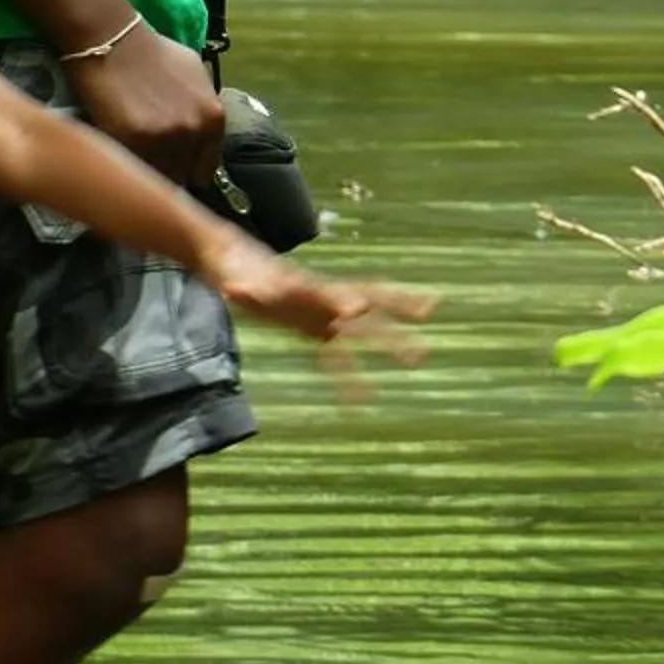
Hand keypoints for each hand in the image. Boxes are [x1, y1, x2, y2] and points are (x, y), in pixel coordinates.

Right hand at [66, 23, 224, 186]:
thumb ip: (203, 110)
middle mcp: (195, 131)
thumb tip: (202, 139)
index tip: (171, 164)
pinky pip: (133, 170)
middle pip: (181, 177)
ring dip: (144, 170)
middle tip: (147, 157)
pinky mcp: (134, 142)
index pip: (205, 170)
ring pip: (156, 179)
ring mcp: (166, 140)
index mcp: (214, 118)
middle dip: (166, 169)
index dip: (185, 167)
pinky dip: (124, 165)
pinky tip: (118, 149)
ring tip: (131, 154)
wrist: (113, 40)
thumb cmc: (152, 53)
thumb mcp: (195, 76)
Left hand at [206, 233, 436, 380]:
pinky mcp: (316, 330)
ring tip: (422, 353)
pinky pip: (339, 357)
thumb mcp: (237, 282)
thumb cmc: (236, 273)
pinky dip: (352, 378)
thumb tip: (234, 289)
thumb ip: (243, 290)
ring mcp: (322, 314)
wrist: (238, 264)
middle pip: (364, 301)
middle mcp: (320, 298)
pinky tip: (363, 399)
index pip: (329, 293)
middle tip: (429, 310)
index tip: (360, 308)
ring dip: (391, 338)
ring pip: (364, 326)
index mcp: (302, 286)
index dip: (343, 301)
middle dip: (395, 306)